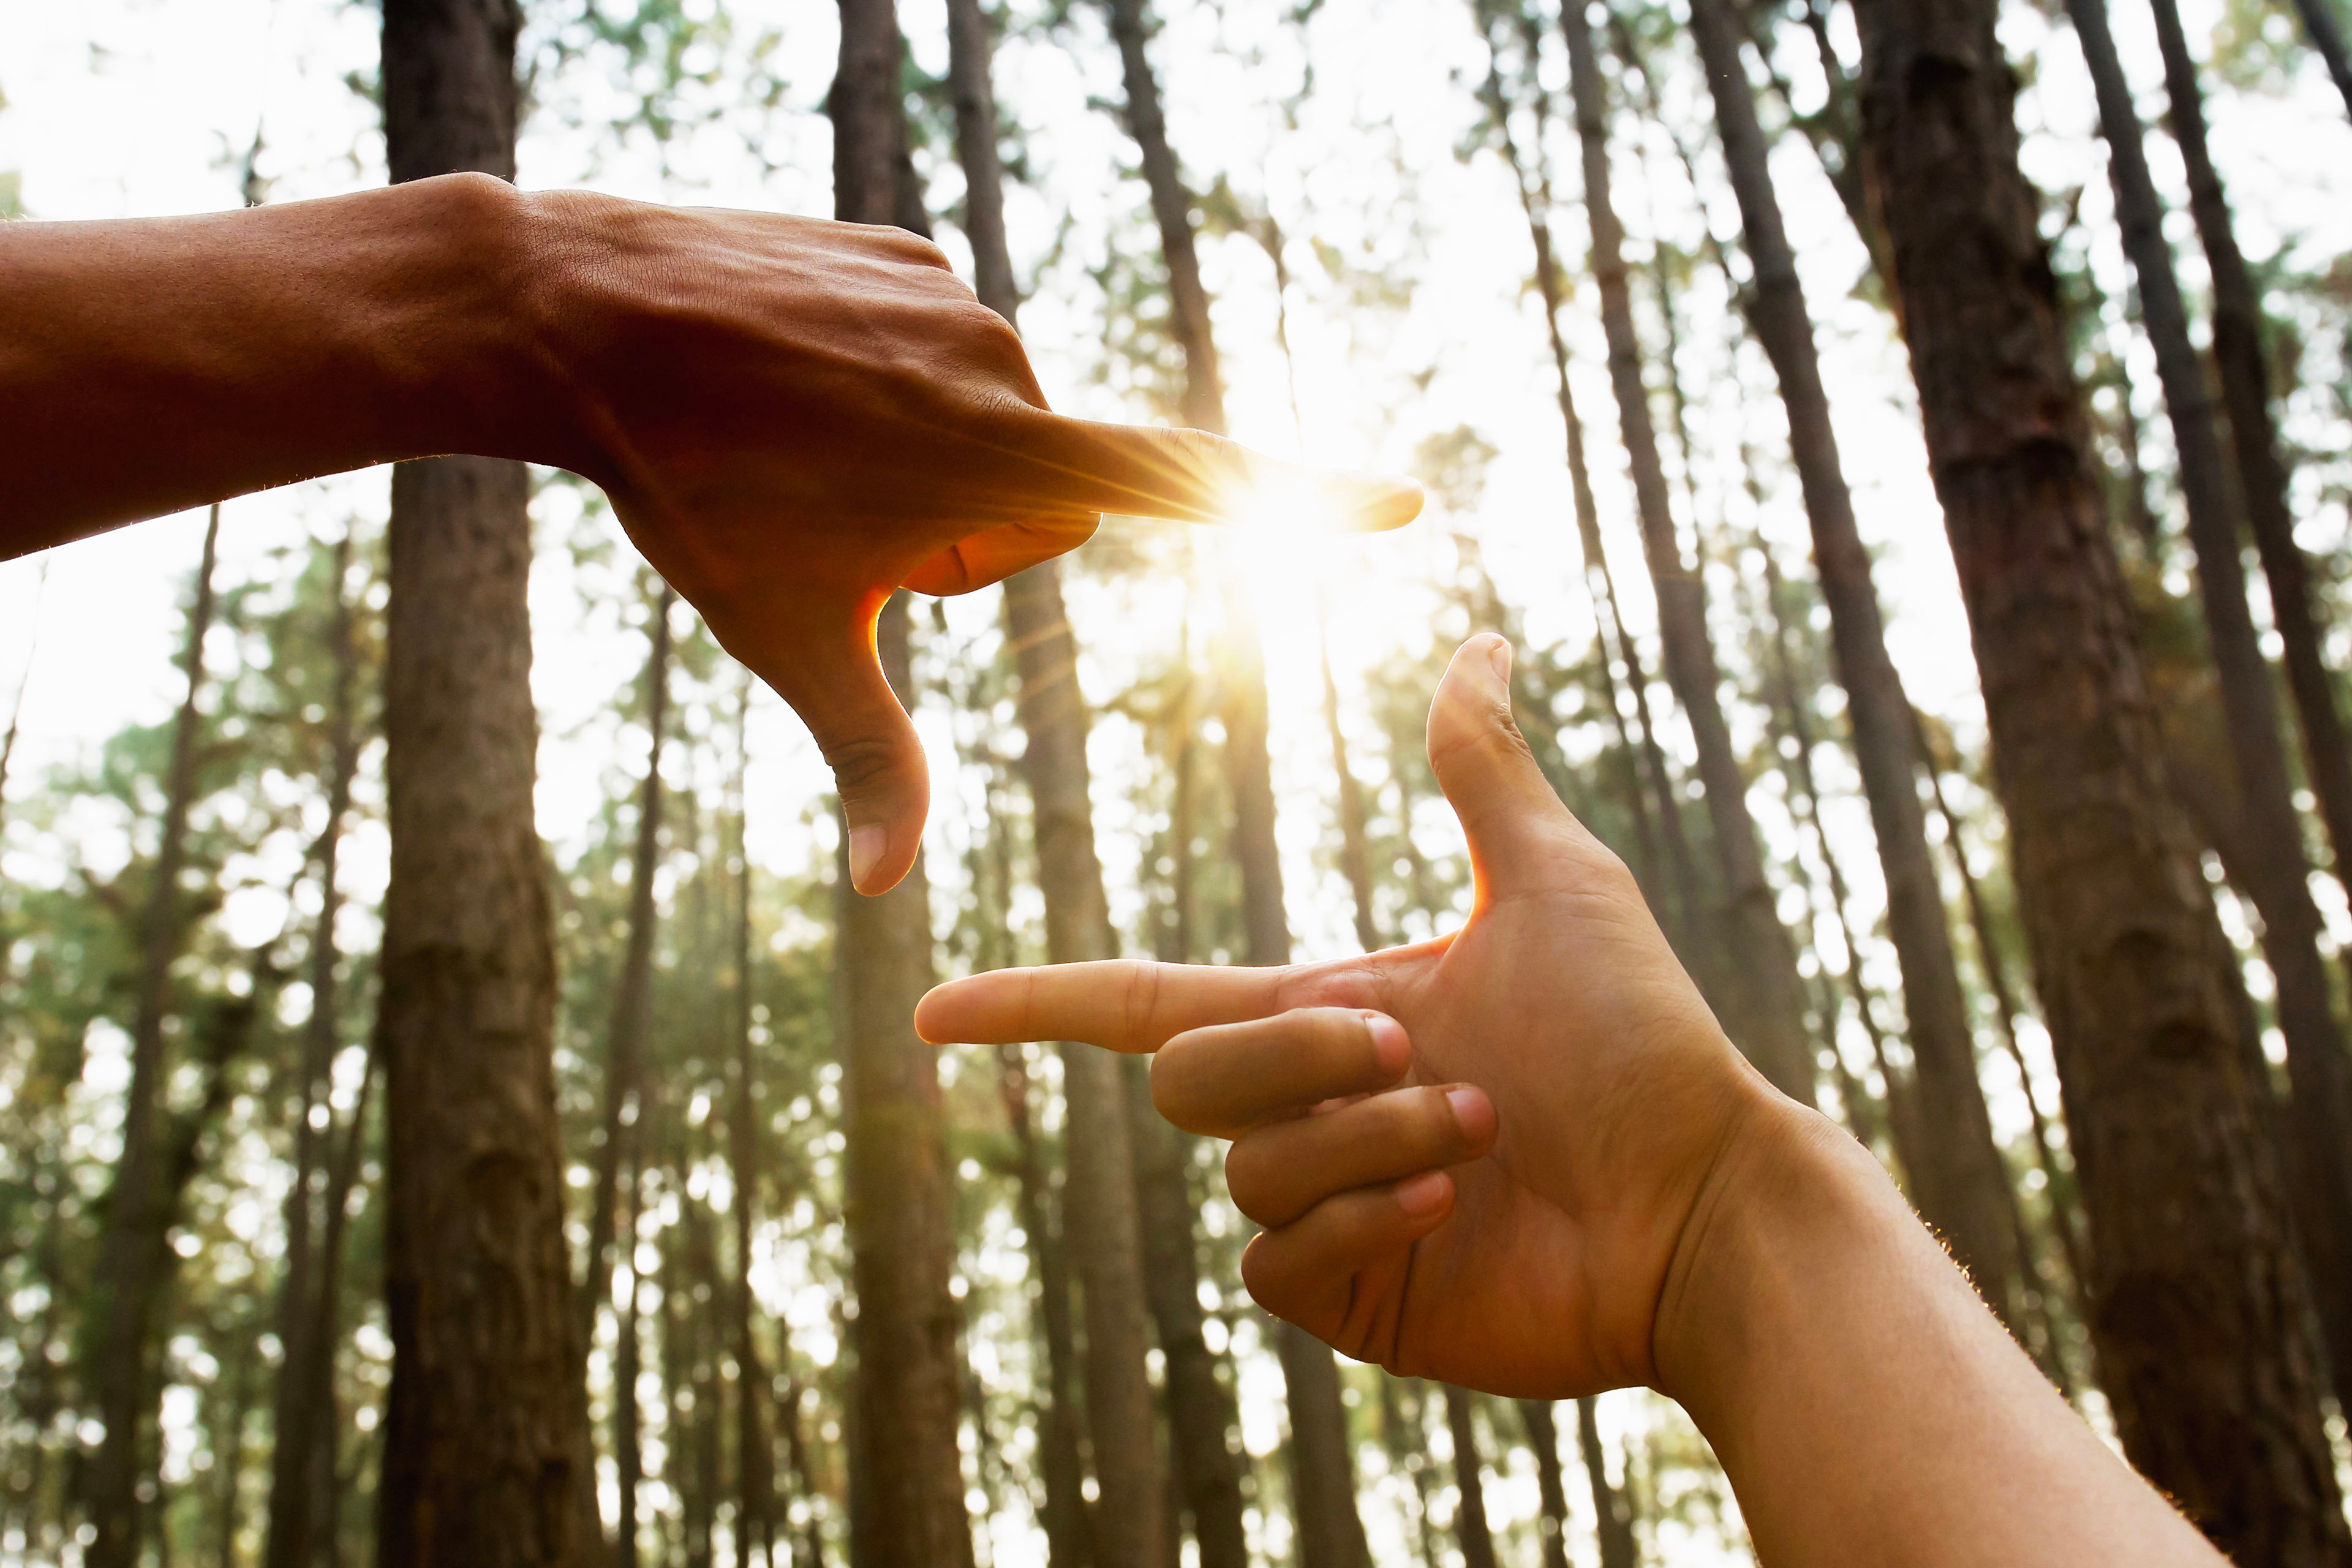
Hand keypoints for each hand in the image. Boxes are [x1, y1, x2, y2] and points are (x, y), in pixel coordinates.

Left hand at [0, 176, 1418, 896]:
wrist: (576, 315)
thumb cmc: (691, 499)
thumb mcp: (793, 644)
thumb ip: (869, 762)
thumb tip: (879, 900)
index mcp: (1001, 465)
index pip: (1187, 486)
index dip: (1307, 499)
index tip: (1406, 502)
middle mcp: (1005, 367)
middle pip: (1034, 492)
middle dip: (959, 528)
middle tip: (840, 516)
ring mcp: (951, 299)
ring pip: (977, 416)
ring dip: (912, 452)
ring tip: (797, 443)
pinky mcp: (902, 252)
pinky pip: (925, 347)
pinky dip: (874, 381)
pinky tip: (784, 379)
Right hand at [917, 634, 1797, 1396]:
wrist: (1701, 1199)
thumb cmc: (1642, 1036)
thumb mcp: (1553, 882)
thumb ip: (1483, 767)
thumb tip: (1482, 636)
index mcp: (1329, 1016)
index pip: (1142, 1004)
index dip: (1036, 1003)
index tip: (932, 1011)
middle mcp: (1310, 1112)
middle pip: (1188, 1079)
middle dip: (1299, 1055)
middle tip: (1423, 1052)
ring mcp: (1325, 1214)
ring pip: (1246, 1169)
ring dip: (1373, 1137)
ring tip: (1486, 1131)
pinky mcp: (1349, 1298)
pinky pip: (1273, 1258)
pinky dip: (1366, 1220)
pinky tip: (1459, 1206)